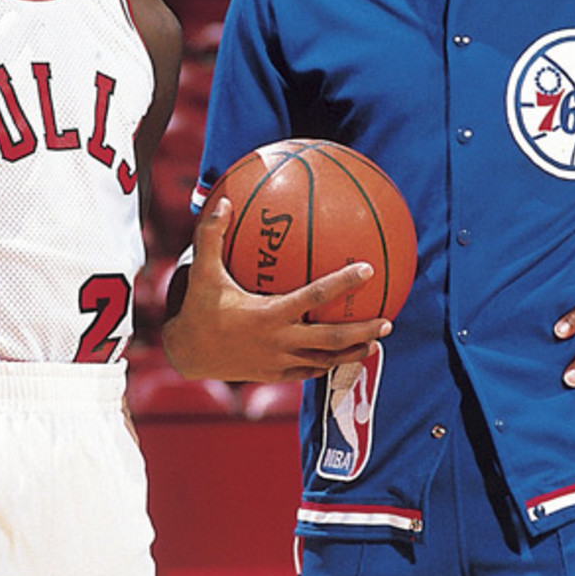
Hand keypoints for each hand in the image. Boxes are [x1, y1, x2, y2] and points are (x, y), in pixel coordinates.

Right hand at [161, 198, 391, 381]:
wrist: (186, 354)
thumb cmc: (198, 307)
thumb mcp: (202, 272)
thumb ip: (212, 235)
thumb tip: (223, 199)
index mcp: (268, 314)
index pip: (314, 297)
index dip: (342, 283)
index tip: (367, 270)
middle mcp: (279, 341)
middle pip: (331, 339)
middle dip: (362, 330)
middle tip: (388, 321)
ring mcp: (279, 362)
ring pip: (325, 360)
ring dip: (353, 352)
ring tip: (377, 342)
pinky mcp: (275, 375)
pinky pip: (309, 372)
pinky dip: (329, 364)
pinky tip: (343, 356)